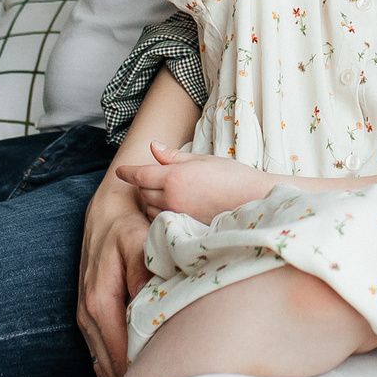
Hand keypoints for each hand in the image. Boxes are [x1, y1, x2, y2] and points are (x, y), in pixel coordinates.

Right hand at [76, 184, 151, 376]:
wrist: (111, 208)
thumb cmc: (129, 224)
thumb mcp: (138, 241)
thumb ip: (142, 273)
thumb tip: (147, 306)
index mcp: (100, 303)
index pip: (118, 356)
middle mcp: (88, 316)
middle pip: (109, 367)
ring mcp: (87, 317)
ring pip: (103, 363)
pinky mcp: (92, 315)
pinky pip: (103, 352)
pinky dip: (116, 369)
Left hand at [114, 143, 274, 222]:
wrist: (255, 200)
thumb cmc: (233, 176)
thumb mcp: (202, 160)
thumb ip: (173, 156)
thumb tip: (152, 148)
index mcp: (174, 177)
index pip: (140, 175)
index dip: (128, 172)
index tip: (120, 171)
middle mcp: (172, 198)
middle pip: (143, 193)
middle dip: (144, 185)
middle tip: (155, 177)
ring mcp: (178, 215)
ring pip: (151, 209)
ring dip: (152, 201)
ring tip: (169, 192)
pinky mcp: (186, 228)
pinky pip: (163, 220)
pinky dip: (163, 213)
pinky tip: (175, 207)